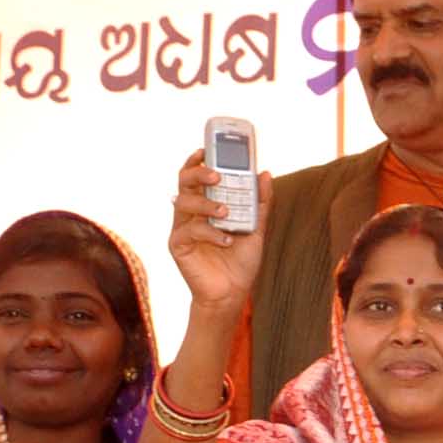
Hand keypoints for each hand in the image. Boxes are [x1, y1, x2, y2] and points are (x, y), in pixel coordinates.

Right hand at [164, 152, 265, 327]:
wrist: (232, 294)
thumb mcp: (256, 228)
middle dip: (199, 172)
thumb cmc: (240, 261)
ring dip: (207, 203)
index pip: (195, 176)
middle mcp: (190, 213)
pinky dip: (210, 232)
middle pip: (184, 182)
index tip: (206, 149)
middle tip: (217, 174)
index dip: (197, 160)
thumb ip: (260, 202)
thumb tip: (265, 173)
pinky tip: (227, 240)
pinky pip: (190, 230)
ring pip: (183, 202)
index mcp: (205, 205)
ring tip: (227, 212)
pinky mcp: (178, 246)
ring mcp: (182, 228)